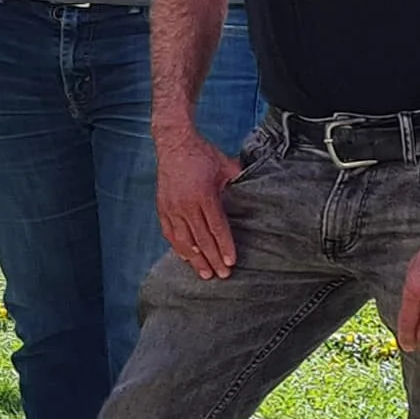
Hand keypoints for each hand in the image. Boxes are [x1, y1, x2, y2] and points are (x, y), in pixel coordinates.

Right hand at [155, 122, 241, 279]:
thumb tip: (257, 196)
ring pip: (183, 240)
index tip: (231, 262)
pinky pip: (169, 233)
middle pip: (201, 239)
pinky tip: (186, 258)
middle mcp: (185, 204)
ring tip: (204, 274)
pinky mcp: (162, 207)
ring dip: (194, 259)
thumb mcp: (226, 166)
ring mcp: (171, 207)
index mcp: (203, 195)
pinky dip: (178, 247)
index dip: (224, 247)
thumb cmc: (202, 154)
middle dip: (212, 259)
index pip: (216, 227)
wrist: (174, 143)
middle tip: (222, 275)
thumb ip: (239, 183)